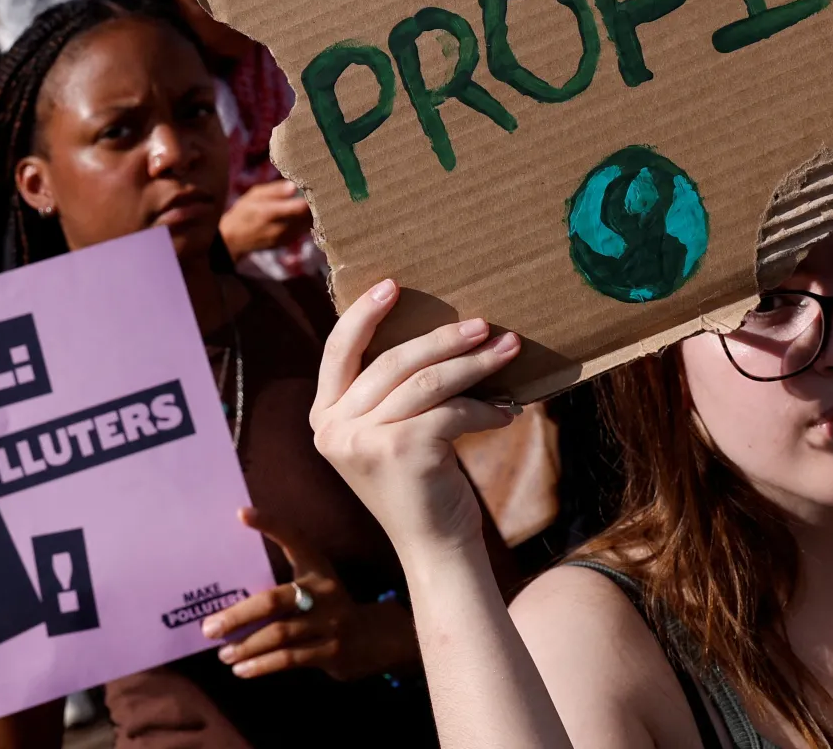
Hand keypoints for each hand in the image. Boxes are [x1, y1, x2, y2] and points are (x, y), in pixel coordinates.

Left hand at [200, 507, 418, 680]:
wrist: (374, 638)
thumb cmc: (327, 607)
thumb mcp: (314, 583)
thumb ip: (281, 585)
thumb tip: (228, 599)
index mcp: (316, 567)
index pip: (294, 539)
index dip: (271, 525)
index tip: (241, 513)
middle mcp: (323, 591)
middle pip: (272, 601)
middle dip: (237, 616)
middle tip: (209, 629)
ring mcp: (329, 623)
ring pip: (278, 634)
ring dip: (246, 646)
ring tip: (223, 654)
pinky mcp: (330, 652)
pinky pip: (289, 659)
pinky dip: (262, 665)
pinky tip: (242, 669)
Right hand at [221, 179, 311, 256]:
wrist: (235, 239)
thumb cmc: (244, 211)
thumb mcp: (254, 195)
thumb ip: (275, 190)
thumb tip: (294, 186)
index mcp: (270, 213)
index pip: (301, 207)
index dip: (312, 197)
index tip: (316, 187)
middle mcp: (279, 228)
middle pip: (309, 217)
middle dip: (315, 204)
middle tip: (319, 192)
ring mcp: (284, 238)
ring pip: (308, 224)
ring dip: (313, 213)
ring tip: (313, 200)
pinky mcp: (287, 243)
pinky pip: (304, 230)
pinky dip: (307, 221)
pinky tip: (306, 212)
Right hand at [310, 278, 517, 560]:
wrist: (435, 547)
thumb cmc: (419, 483)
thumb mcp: (387, 434)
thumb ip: (387, 392)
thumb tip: (430, 330)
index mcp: (324, 418)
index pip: (338, 350)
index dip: (363, 314)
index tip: (393, 285)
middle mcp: (333, 428)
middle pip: (393, 361)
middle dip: (445, 339)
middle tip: (484, 326)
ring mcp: (363, 440)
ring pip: (427, 381)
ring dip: (474, 364)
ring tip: (508, 350)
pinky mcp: (401, 450)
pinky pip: (451, 410)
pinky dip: (485, 407)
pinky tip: (506, 412)